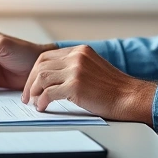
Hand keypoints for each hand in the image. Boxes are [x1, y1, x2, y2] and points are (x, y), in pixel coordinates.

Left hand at [21, 45, 157, 124]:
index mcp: (80, 51)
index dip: (36, 71)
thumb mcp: (93, 68)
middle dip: (30, 81)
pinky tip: (42, 107)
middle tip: (27, 95)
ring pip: (42, 77)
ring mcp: (76, 70)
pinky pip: (49, 93)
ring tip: (33, 102)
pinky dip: (42, 101)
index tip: (32, 83)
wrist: (130, 97)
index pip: (47, 56)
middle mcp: (77, 57)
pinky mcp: (75, 86)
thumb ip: (75, 66)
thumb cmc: (114, 88)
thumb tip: (54, 78)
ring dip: (33, 91)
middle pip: (41, 65)